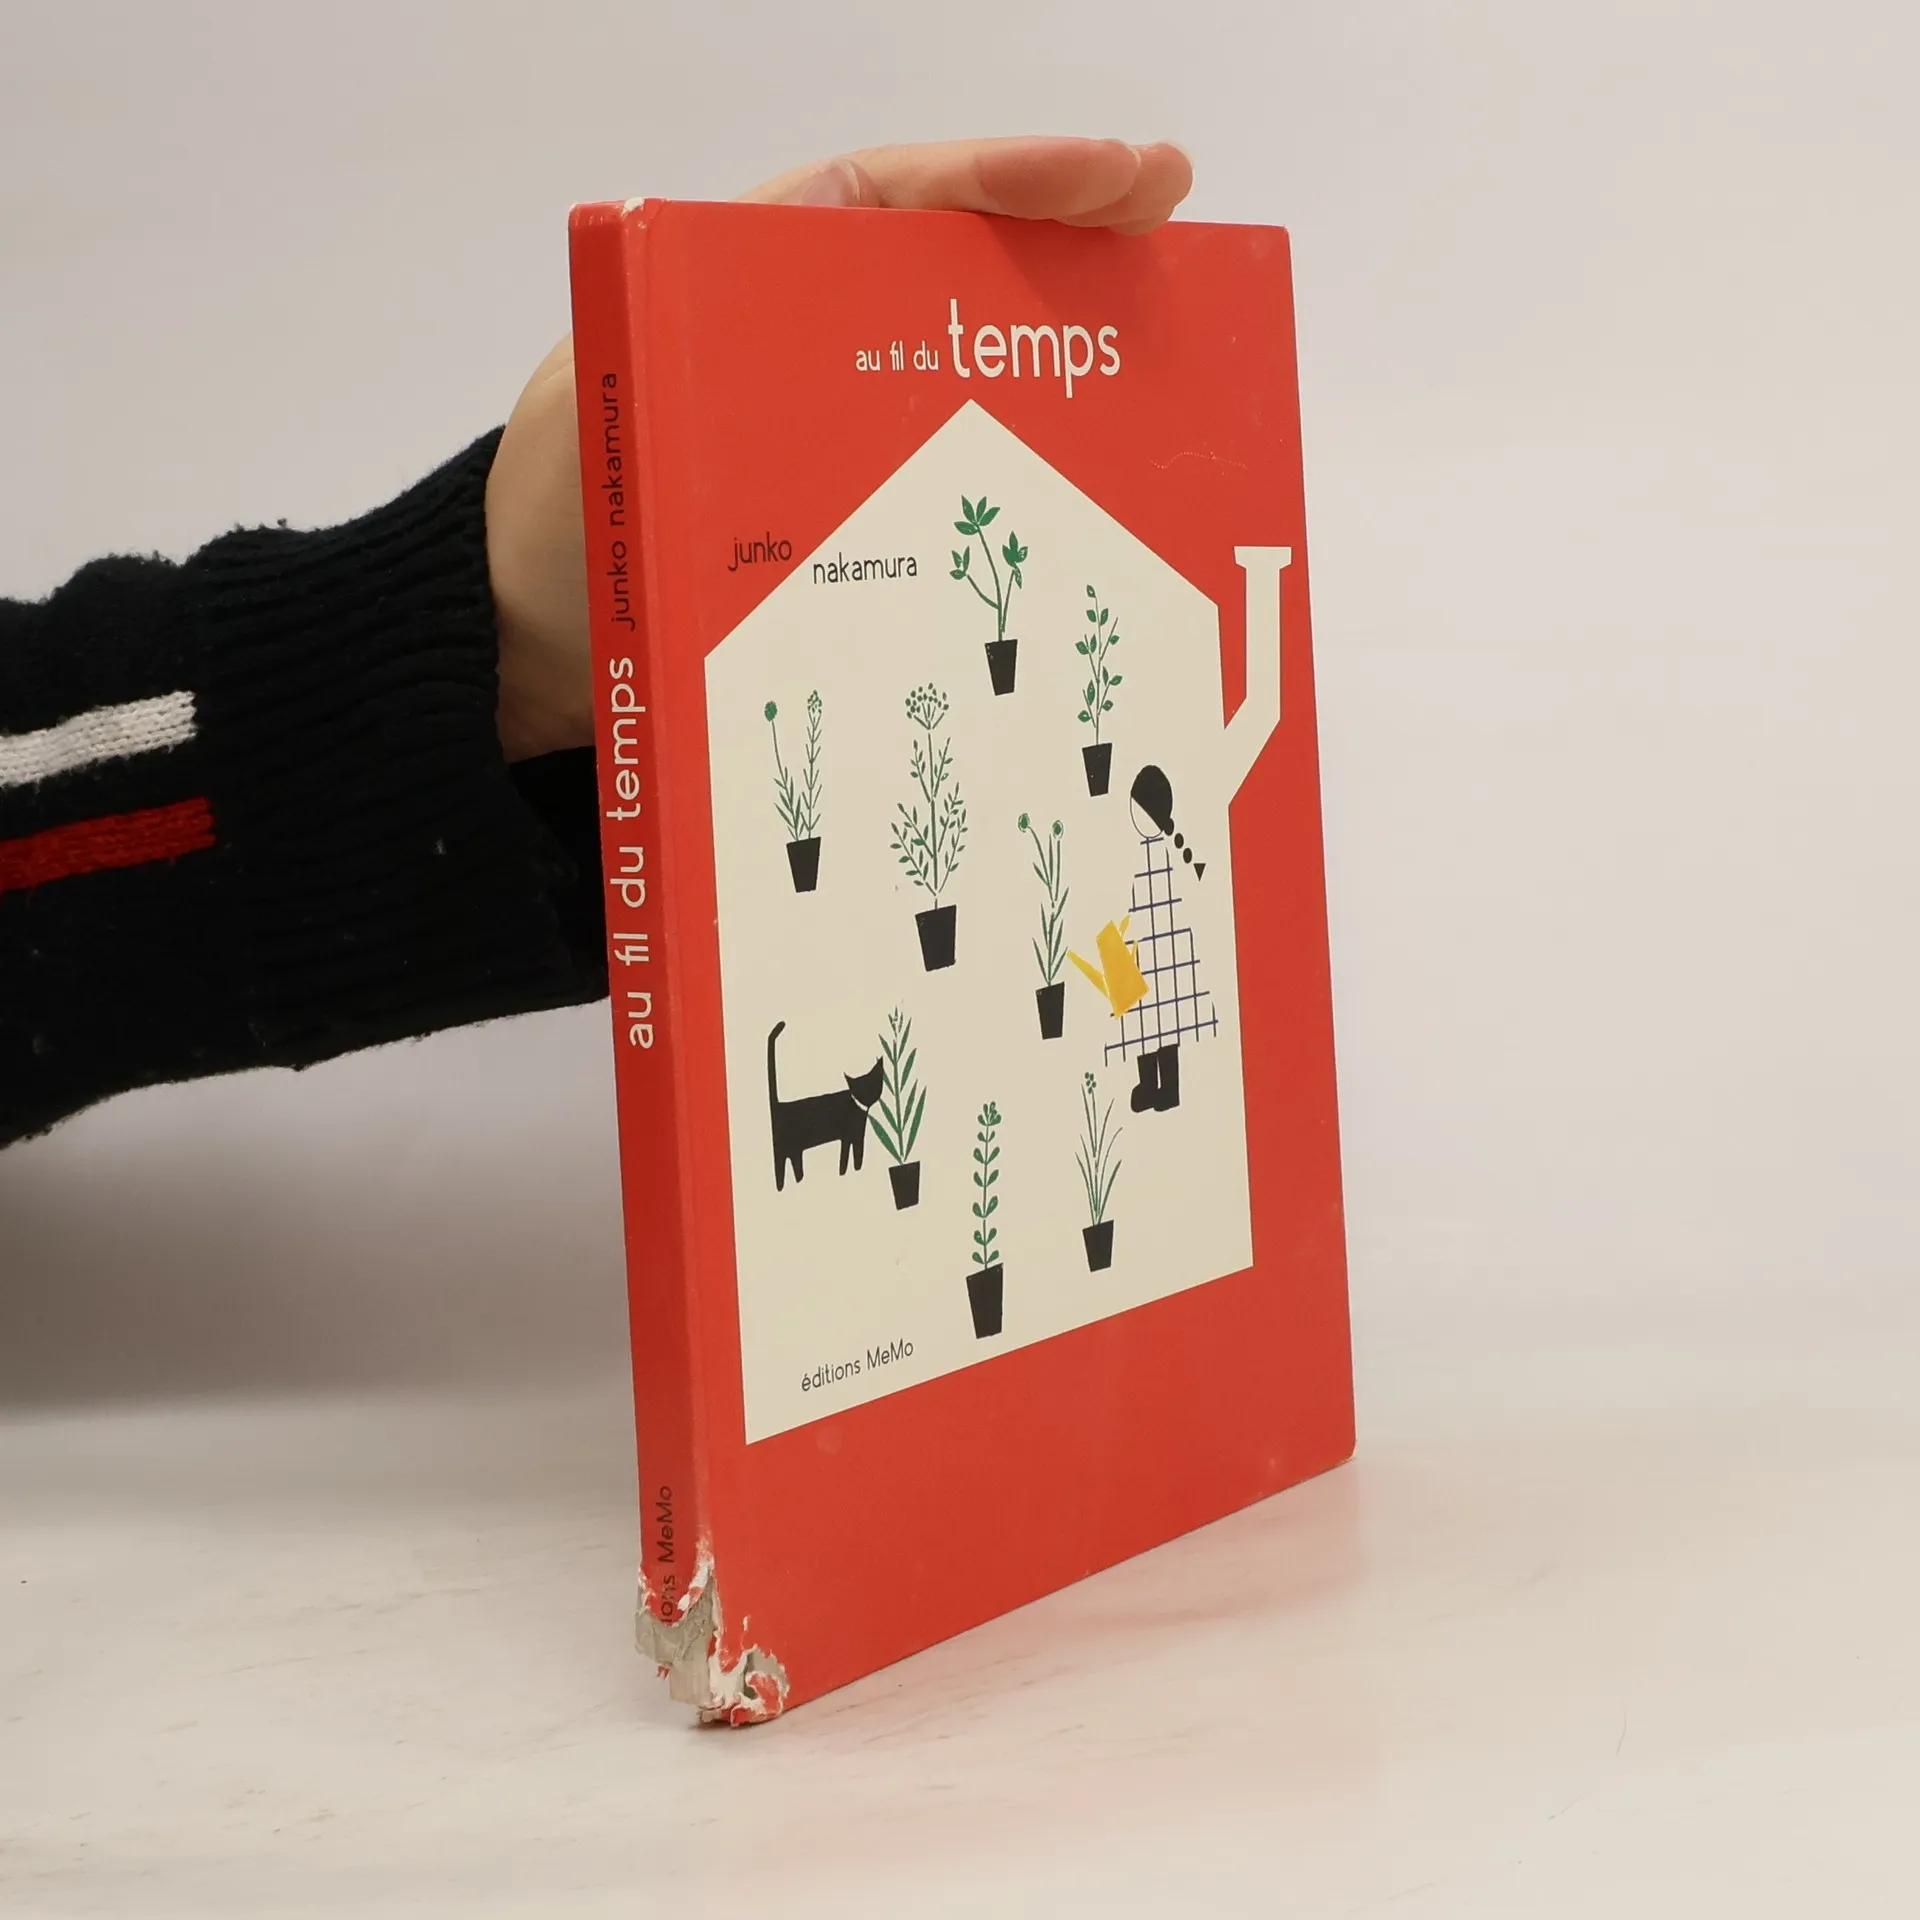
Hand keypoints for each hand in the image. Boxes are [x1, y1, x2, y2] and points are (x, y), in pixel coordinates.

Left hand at [486, 137, 1193, 761]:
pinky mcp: (859, 521)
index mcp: (748, 278)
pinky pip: (955, 479)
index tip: (1111, 171)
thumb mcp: (603, 401)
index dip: (1006, 175)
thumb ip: (684, 340)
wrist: (530, 658)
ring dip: (1065, 350)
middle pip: (958, 268)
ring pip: (973, 372)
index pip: (894, 195)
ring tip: (1166, 330)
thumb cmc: (553, 525)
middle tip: (1172, 210)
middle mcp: (811, 343)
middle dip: (1067, 233)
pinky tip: (1095, 477)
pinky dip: (1026, 469)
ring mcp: (843, 434)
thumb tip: (798, 316)